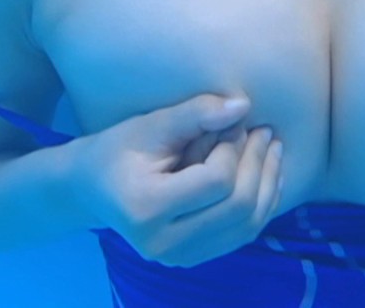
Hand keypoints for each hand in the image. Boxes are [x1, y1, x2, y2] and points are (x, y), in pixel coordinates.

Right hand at [69, 94, 283, 266]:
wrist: (91, 188)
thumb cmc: (118, 150)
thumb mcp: (151, 124)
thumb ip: (195, 113)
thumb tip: (243, 106)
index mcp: (146, 207)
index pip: (216, 182)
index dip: (234, 148)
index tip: (236, 123)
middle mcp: (163, 243)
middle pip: (237, 208)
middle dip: (258, 164)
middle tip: (265, 132)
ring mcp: (179, 258)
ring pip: (247, 226)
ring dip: (267, 183)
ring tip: (273, 149)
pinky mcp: (192, 258)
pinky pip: (242, 234)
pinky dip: (262, 203)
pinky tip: (267, 174)